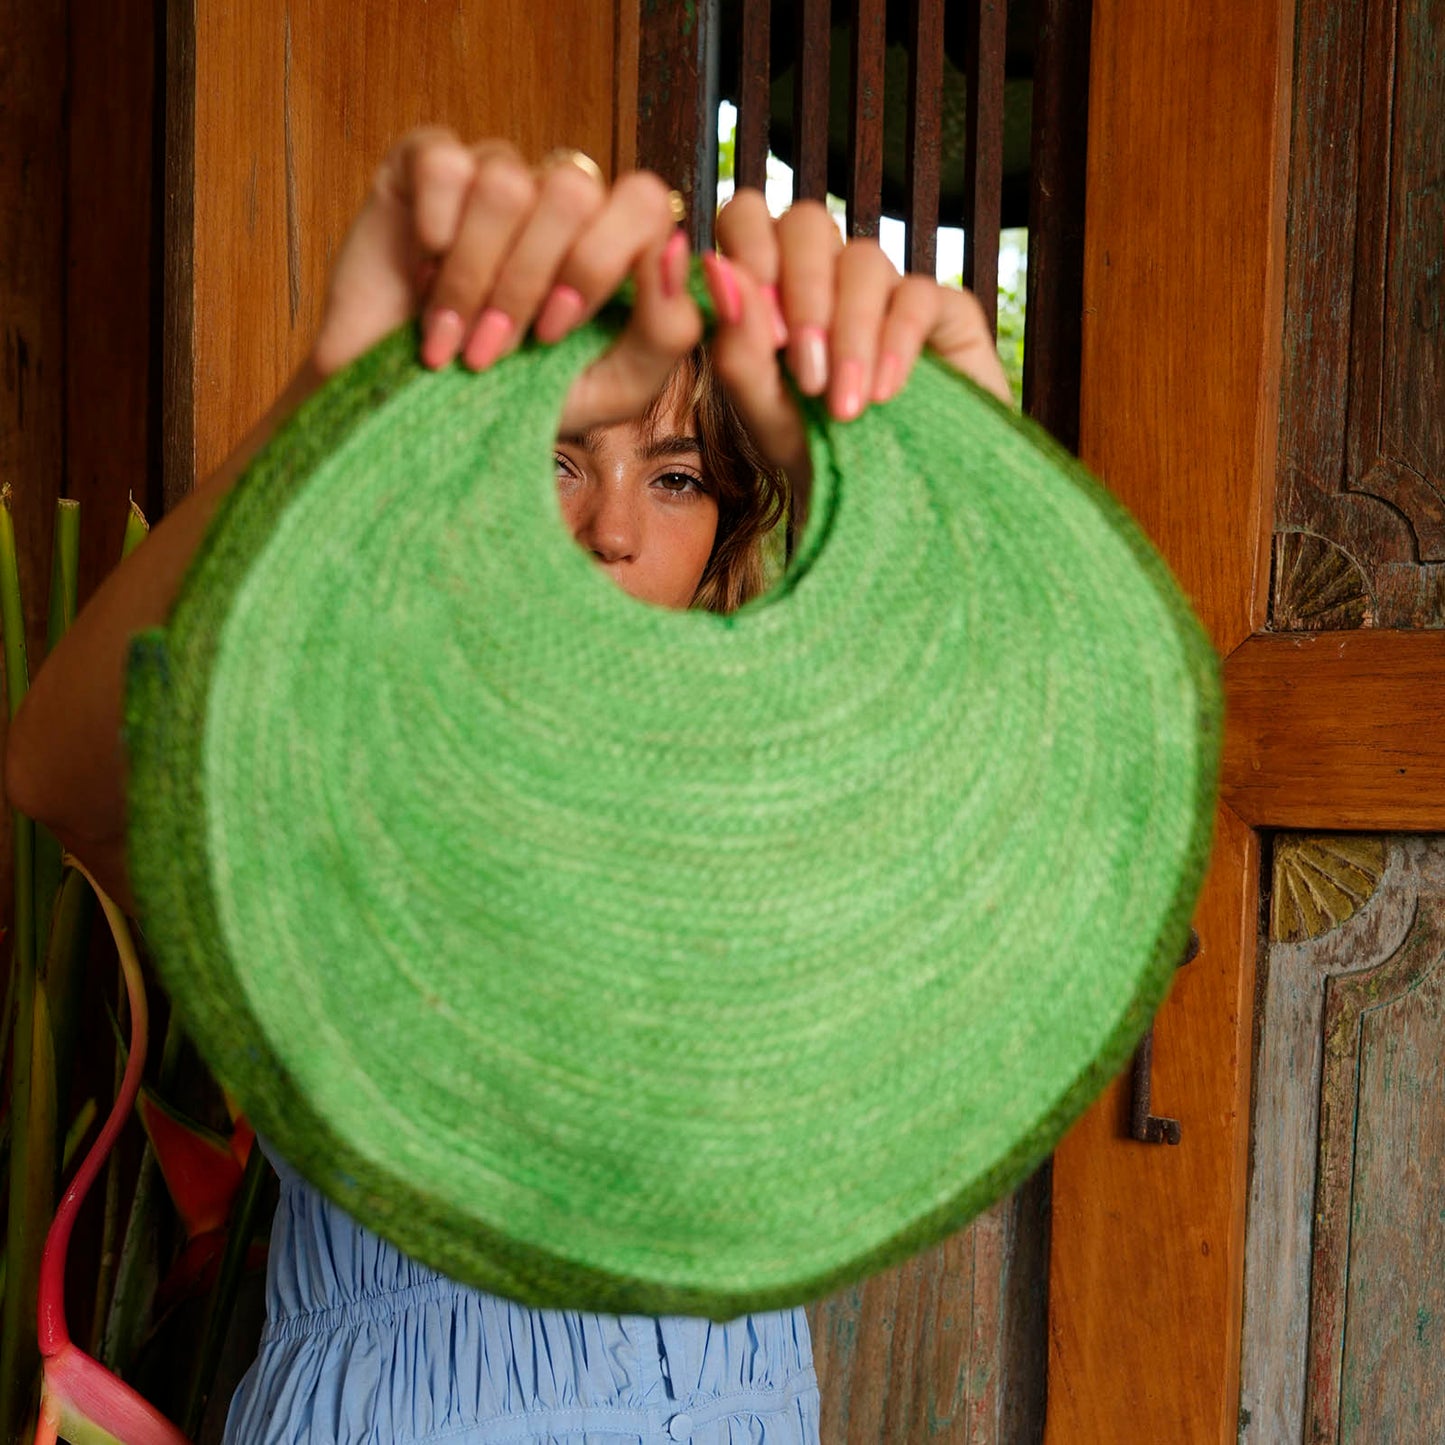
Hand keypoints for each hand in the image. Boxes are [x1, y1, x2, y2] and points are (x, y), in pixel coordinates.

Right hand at [309, 129, 701, 434]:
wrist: (419, 421)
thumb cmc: (525, 401)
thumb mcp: (616, 389)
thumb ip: (668, 329)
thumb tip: (679, 250)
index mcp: (615, 239)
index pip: (643, 201)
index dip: (600, 266)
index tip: (555, 333)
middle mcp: (560, 196)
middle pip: (573, 190)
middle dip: (529, 284)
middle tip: (496, 348)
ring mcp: (496, 174)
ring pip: (506, 185)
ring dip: (474, 278)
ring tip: (454, 337)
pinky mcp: (426, 165)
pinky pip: (445, 164)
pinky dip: (434, 233)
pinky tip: (422, 276)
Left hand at [705, 188, 1012, 492]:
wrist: (897, 502)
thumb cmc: (821, 455)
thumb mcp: (766, 416)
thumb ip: (736, 348)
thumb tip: (715, 269)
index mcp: (770, 286)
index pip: (747, 218)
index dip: (751, 250)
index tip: (765, 329)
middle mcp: (826, 274)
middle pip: (807, 222)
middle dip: (803, 294)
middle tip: (805, 374)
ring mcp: (885, 286)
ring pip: (863, 260)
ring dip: (849, 336)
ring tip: (846, 408)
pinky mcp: (942, 307)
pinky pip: (916, 295)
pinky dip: (896, 344)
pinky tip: (884, 394)